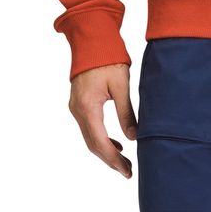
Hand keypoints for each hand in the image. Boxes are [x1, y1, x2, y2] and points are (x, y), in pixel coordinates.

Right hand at [68, 62, 137, 176]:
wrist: (92, 40)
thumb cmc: (108, 59)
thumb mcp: (121, 85)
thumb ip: (126, 113)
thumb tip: (134, 137)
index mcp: (88, 107)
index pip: (100, 142)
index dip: (113, 160)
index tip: (127, 170)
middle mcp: (77, 110)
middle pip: (93, 144)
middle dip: (110, 159)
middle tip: (127, 171)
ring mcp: (75, 107)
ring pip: (89, 137)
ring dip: (105, 150)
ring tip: (123, 160)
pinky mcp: (78, 103)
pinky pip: (88, 128)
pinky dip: (100, 138)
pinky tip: (114, 142)